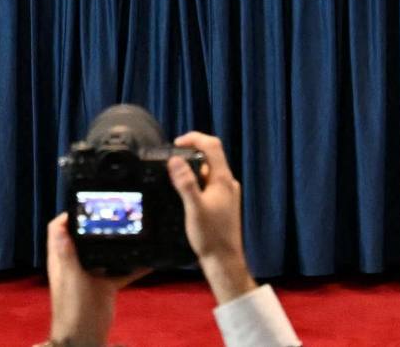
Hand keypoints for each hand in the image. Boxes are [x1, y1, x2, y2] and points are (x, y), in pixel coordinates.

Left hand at [45, 211, 140, 346]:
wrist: (85, 337)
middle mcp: (75, 263)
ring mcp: (91, 274)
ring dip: (117, 242)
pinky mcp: (105, 286)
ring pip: (104, 252)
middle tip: (117, 210)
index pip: (59, 229)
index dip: (70, 214)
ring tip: (134, 227)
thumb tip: (60, 224)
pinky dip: (133, 266)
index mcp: (62, 259)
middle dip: (98, 223)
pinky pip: (121, 271)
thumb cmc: (74, 307)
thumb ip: (67, 252)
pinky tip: (149, 258)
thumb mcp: (71, 277)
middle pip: (84, 237)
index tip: (88, 202)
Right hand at [169, 132, 254, 305]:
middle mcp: (228, 183)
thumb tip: (175, 160)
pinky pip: (210, 185)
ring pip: (209, 172)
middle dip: (190, 155)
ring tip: (175, 180)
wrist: (224, 261)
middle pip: (210, 157)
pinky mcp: (224, 204)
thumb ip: (185, 183)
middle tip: (171, 162)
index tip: (176, 143)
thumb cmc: (211, 237)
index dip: (194, 139)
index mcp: (223, 179)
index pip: (211, 146)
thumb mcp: (194, 208)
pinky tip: (186, 197)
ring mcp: (227, 194)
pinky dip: (197, 183)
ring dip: (193, 171)